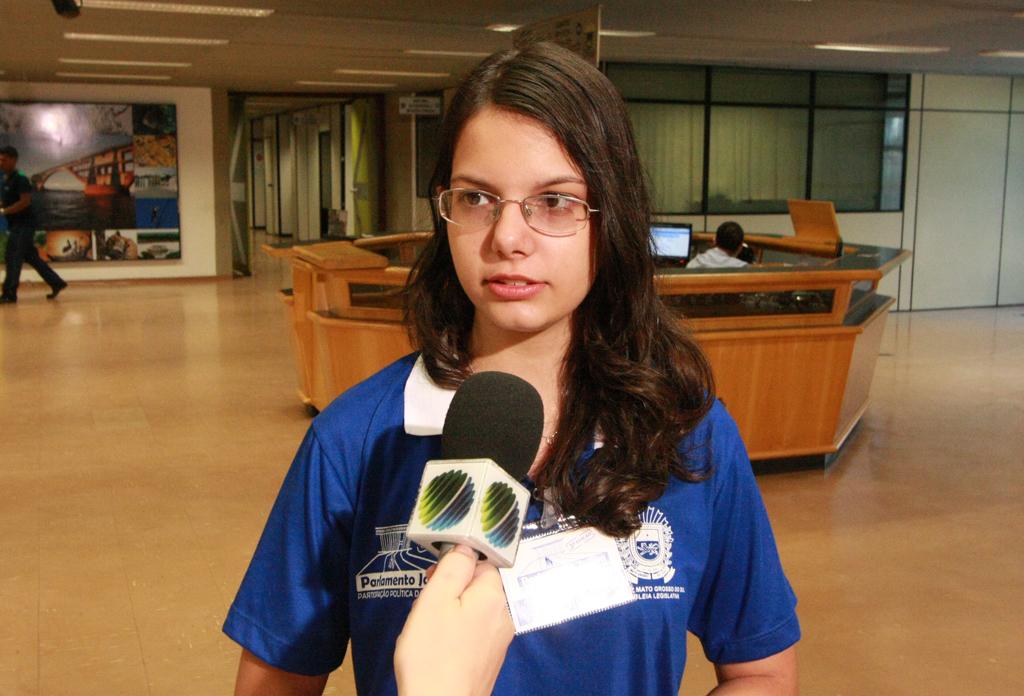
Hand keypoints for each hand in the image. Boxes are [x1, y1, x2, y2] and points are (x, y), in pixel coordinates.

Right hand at [394, 544, 514, 695]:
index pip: (482, 562)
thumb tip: (466, 545)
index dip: (455, 565)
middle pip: (479, 586)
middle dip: (453, 590)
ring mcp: (500, 639)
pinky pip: (475, 631)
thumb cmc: (432, 653)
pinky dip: (458, 632)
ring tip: (431, 629)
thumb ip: (453, 567)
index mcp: (494, 595)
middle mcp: (505, 614)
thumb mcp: (435, 600)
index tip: (432, 578)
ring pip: (476, 609)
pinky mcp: (491, 658)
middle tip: (427, 606)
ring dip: (453, 611)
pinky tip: (441, 646)